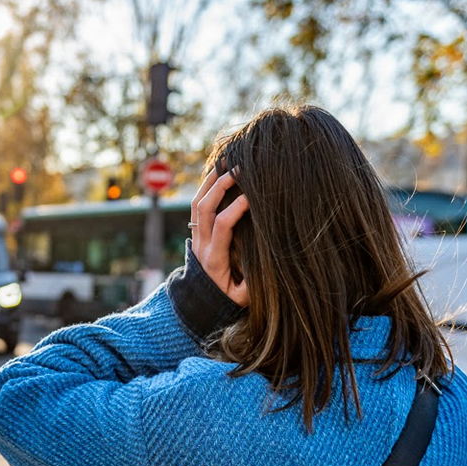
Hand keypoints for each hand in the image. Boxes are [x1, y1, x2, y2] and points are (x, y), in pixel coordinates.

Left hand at [191, 170, 249, 306]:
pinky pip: (196, 205)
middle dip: (220, 186)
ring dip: (210, 182)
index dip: (236, 208)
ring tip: (226, 163)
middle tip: (239, 170)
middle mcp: (201, 244)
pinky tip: (217, 173)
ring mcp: (196, 236)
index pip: (222, 226)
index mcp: (214, 258)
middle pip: (204, 208)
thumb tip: (271, 273)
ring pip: (197, 203)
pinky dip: (205, 187)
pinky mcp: (196, 232)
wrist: (197, 302)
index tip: (252, 197)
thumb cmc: (225, 299)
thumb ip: (253, 287)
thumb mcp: (241, 300)